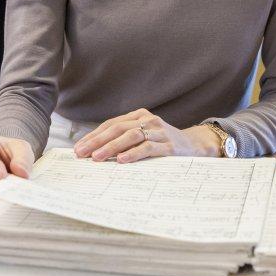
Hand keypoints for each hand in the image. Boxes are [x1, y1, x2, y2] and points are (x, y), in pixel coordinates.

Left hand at [73, 108, 220, 163]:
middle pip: (118, 128)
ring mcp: (159, 131)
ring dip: (111, 147)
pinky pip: (148, 148)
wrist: (195, 145)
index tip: (79, 148)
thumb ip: (125, 139)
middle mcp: (148, 120)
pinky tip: (121, 160)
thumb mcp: (145, 135)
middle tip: (82, 153)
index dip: (94, 135)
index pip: (111, 123)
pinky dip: (133, 154)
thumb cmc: (164, 142)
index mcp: (139, 115)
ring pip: (130, 136)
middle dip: (97, 141)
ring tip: (97, 158)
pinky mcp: (169, 144)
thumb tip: (95, 151)